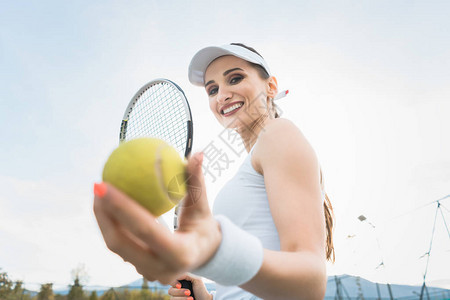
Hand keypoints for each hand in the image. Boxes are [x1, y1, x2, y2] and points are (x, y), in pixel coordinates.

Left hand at [93, 152, 220, 283]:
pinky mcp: (140, 270)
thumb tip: (197, 153)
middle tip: (98, 185)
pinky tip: (106, 203)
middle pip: (121, 243)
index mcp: (180, 254)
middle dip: (103, 214)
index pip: (145, 229)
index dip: (122, 207)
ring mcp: (149, 273)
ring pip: (117, 246)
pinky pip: (121, 246)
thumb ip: (197, 180)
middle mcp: (161, 269)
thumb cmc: (204, 224)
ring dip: (104, 219)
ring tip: (98, 191)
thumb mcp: (203, 204)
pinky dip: (112, 224)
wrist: (206, 254)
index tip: (104, 183)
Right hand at [168, 274, 212, 299]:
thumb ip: (187, 275)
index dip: (172, 283)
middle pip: (170, 291)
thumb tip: (177, 273)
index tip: (179, 285)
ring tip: (191, 299)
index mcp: (180, 283)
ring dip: (182, 298)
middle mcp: (177, 291)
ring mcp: (177, 298)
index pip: (171, 281)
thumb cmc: (201, 291)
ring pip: (172, 298)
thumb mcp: (196, 280)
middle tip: (189, 292)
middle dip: (179, 292)